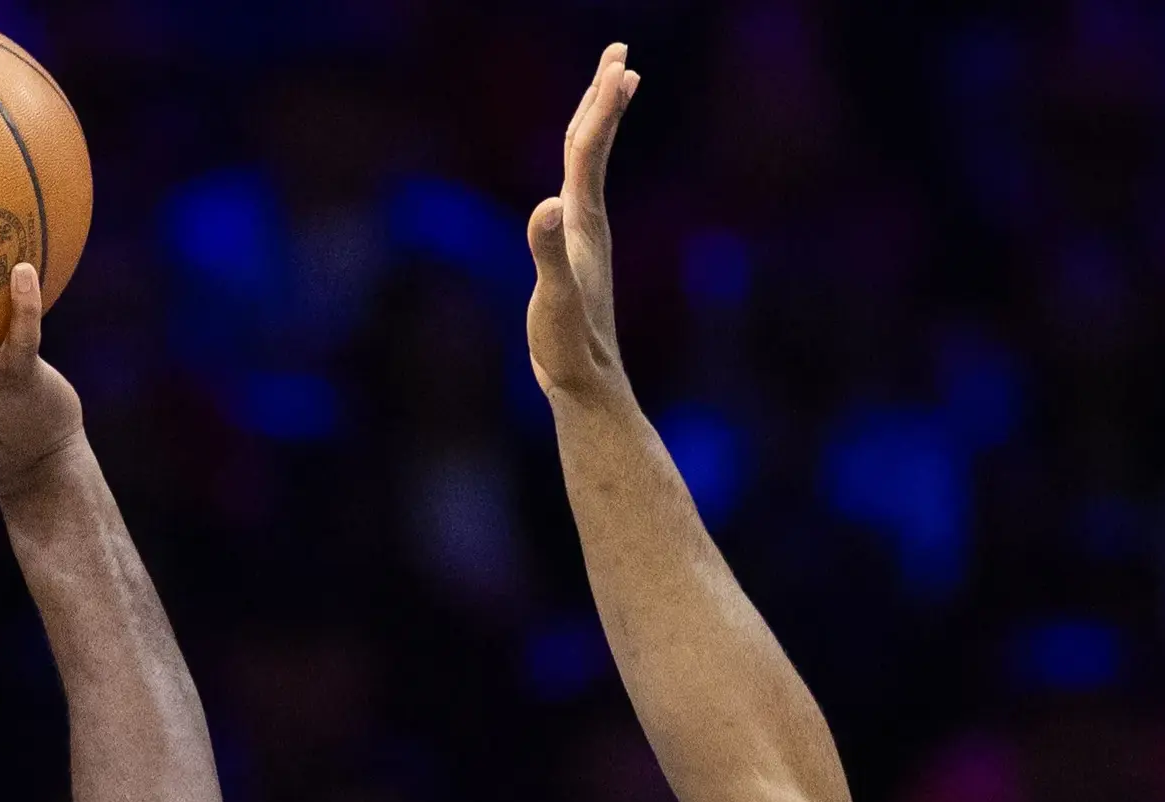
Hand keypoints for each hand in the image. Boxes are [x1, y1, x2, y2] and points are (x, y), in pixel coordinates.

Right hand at [525, 44, 639, 401]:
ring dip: (598, 124)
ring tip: (612, 89)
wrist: (587, 384)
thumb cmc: (569, 345)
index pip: (589, 152)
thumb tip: (545, 207)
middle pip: (595, 147)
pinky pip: (578, 192)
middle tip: (619, 54)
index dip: (601, 107)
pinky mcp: (574, 254)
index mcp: (582, 223)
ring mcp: (584, 237)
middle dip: (605, 98)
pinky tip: (577, 166)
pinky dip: (581, 163)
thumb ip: (547, 252)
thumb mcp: (555, 298)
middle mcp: (589, 222)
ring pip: (589, 166)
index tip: (618, 64)